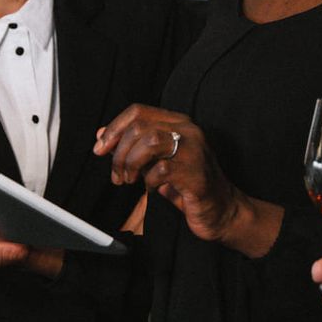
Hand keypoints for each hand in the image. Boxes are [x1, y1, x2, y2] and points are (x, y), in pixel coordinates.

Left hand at [95, 104, 270, 250]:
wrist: (222, 210)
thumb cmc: (188, 185)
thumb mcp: (156, 161)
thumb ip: (133, 146)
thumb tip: (102, 136)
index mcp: (178, 123)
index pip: (137, 111)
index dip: (114, 129)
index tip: (100, 149)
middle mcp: (188, 130)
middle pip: (139, 127)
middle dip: (119, 153)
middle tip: (118, 175)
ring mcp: (194, 150)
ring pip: (149, 142)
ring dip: (131, 164)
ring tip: (130, 180)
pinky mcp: (196, 174)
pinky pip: (161, 170)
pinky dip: (149, 181)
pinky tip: (153, 189)